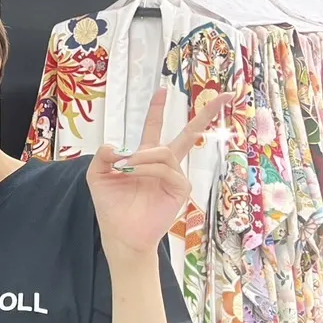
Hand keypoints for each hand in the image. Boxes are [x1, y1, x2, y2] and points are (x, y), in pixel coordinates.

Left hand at [89, 88, 231, 258]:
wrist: (120, 233)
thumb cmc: (111, 205)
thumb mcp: (97, 175)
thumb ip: (102, 156)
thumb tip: (115, 144)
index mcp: (145, 156)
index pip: (154, 128)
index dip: (157, 109)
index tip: (163, 90)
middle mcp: (164, 163)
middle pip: (189, 134)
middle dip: (207, 114)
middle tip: (225, 95)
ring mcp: (175, 175)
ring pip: (164, 152)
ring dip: (141, 157)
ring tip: (124, 167)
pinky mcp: (180, 189)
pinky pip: (166, 170)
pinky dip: (146, 169)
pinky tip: (132, 173)